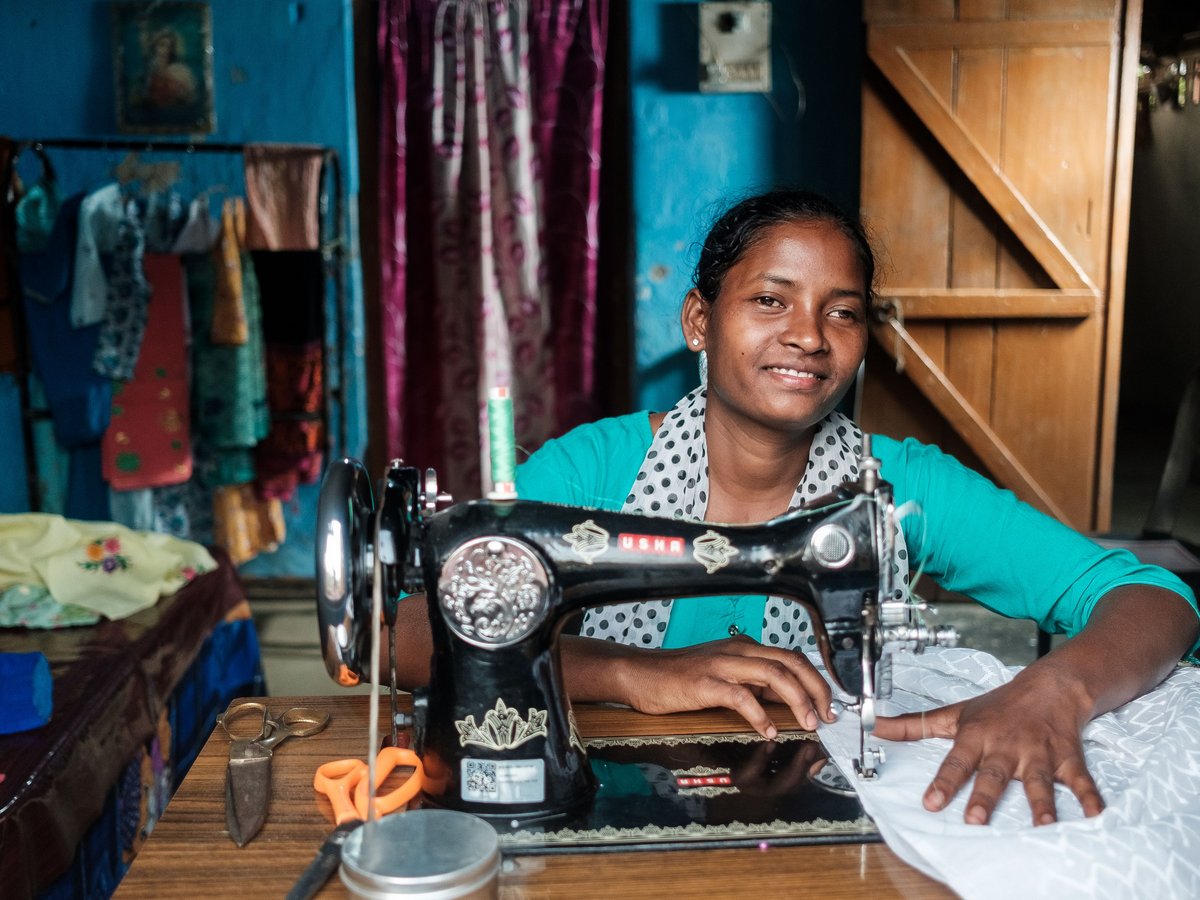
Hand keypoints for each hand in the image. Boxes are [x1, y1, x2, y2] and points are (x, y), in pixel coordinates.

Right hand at [616, 635, 835, 738]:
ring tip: (808, 722)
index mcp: (744, 648)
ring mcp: (722, 665)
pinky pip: (741, 696)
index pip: (792, 657)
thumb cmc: (680, 678)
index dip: (816, 680)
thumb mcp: (724, 677)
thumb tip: (787, 704)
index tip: (829, 704)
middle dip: (816, 688)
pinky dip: (760, 715)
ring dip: (797, 699)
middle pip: (790, 661)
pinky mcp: (705, 683)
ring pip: (773, 673)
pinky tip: (768, 730)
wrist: (641, 673)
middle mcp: (737, 650)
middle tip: (827, 715)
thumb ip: (754, 686)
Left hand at [872, 667, 1102, 825]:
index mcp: (977, 737)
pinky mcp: (1067, 759)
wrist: (1050, 686)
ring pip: (1037, 781)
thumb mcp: (955, 713)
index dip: (943, 782)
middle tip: (975, 821)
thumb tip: (875, 727)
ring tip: (1042, 826)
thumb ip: (914, 726)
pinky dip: (1091, 799)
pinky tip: (1097, 818)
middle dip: (984, 797)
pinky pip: (1081, 781)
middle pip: (993, 775)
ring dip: (1040, 804)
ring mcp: (1038, 753)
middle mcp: (1006, 746)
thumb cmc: (999, 706)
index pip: (955, 762)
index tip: (930, 803)